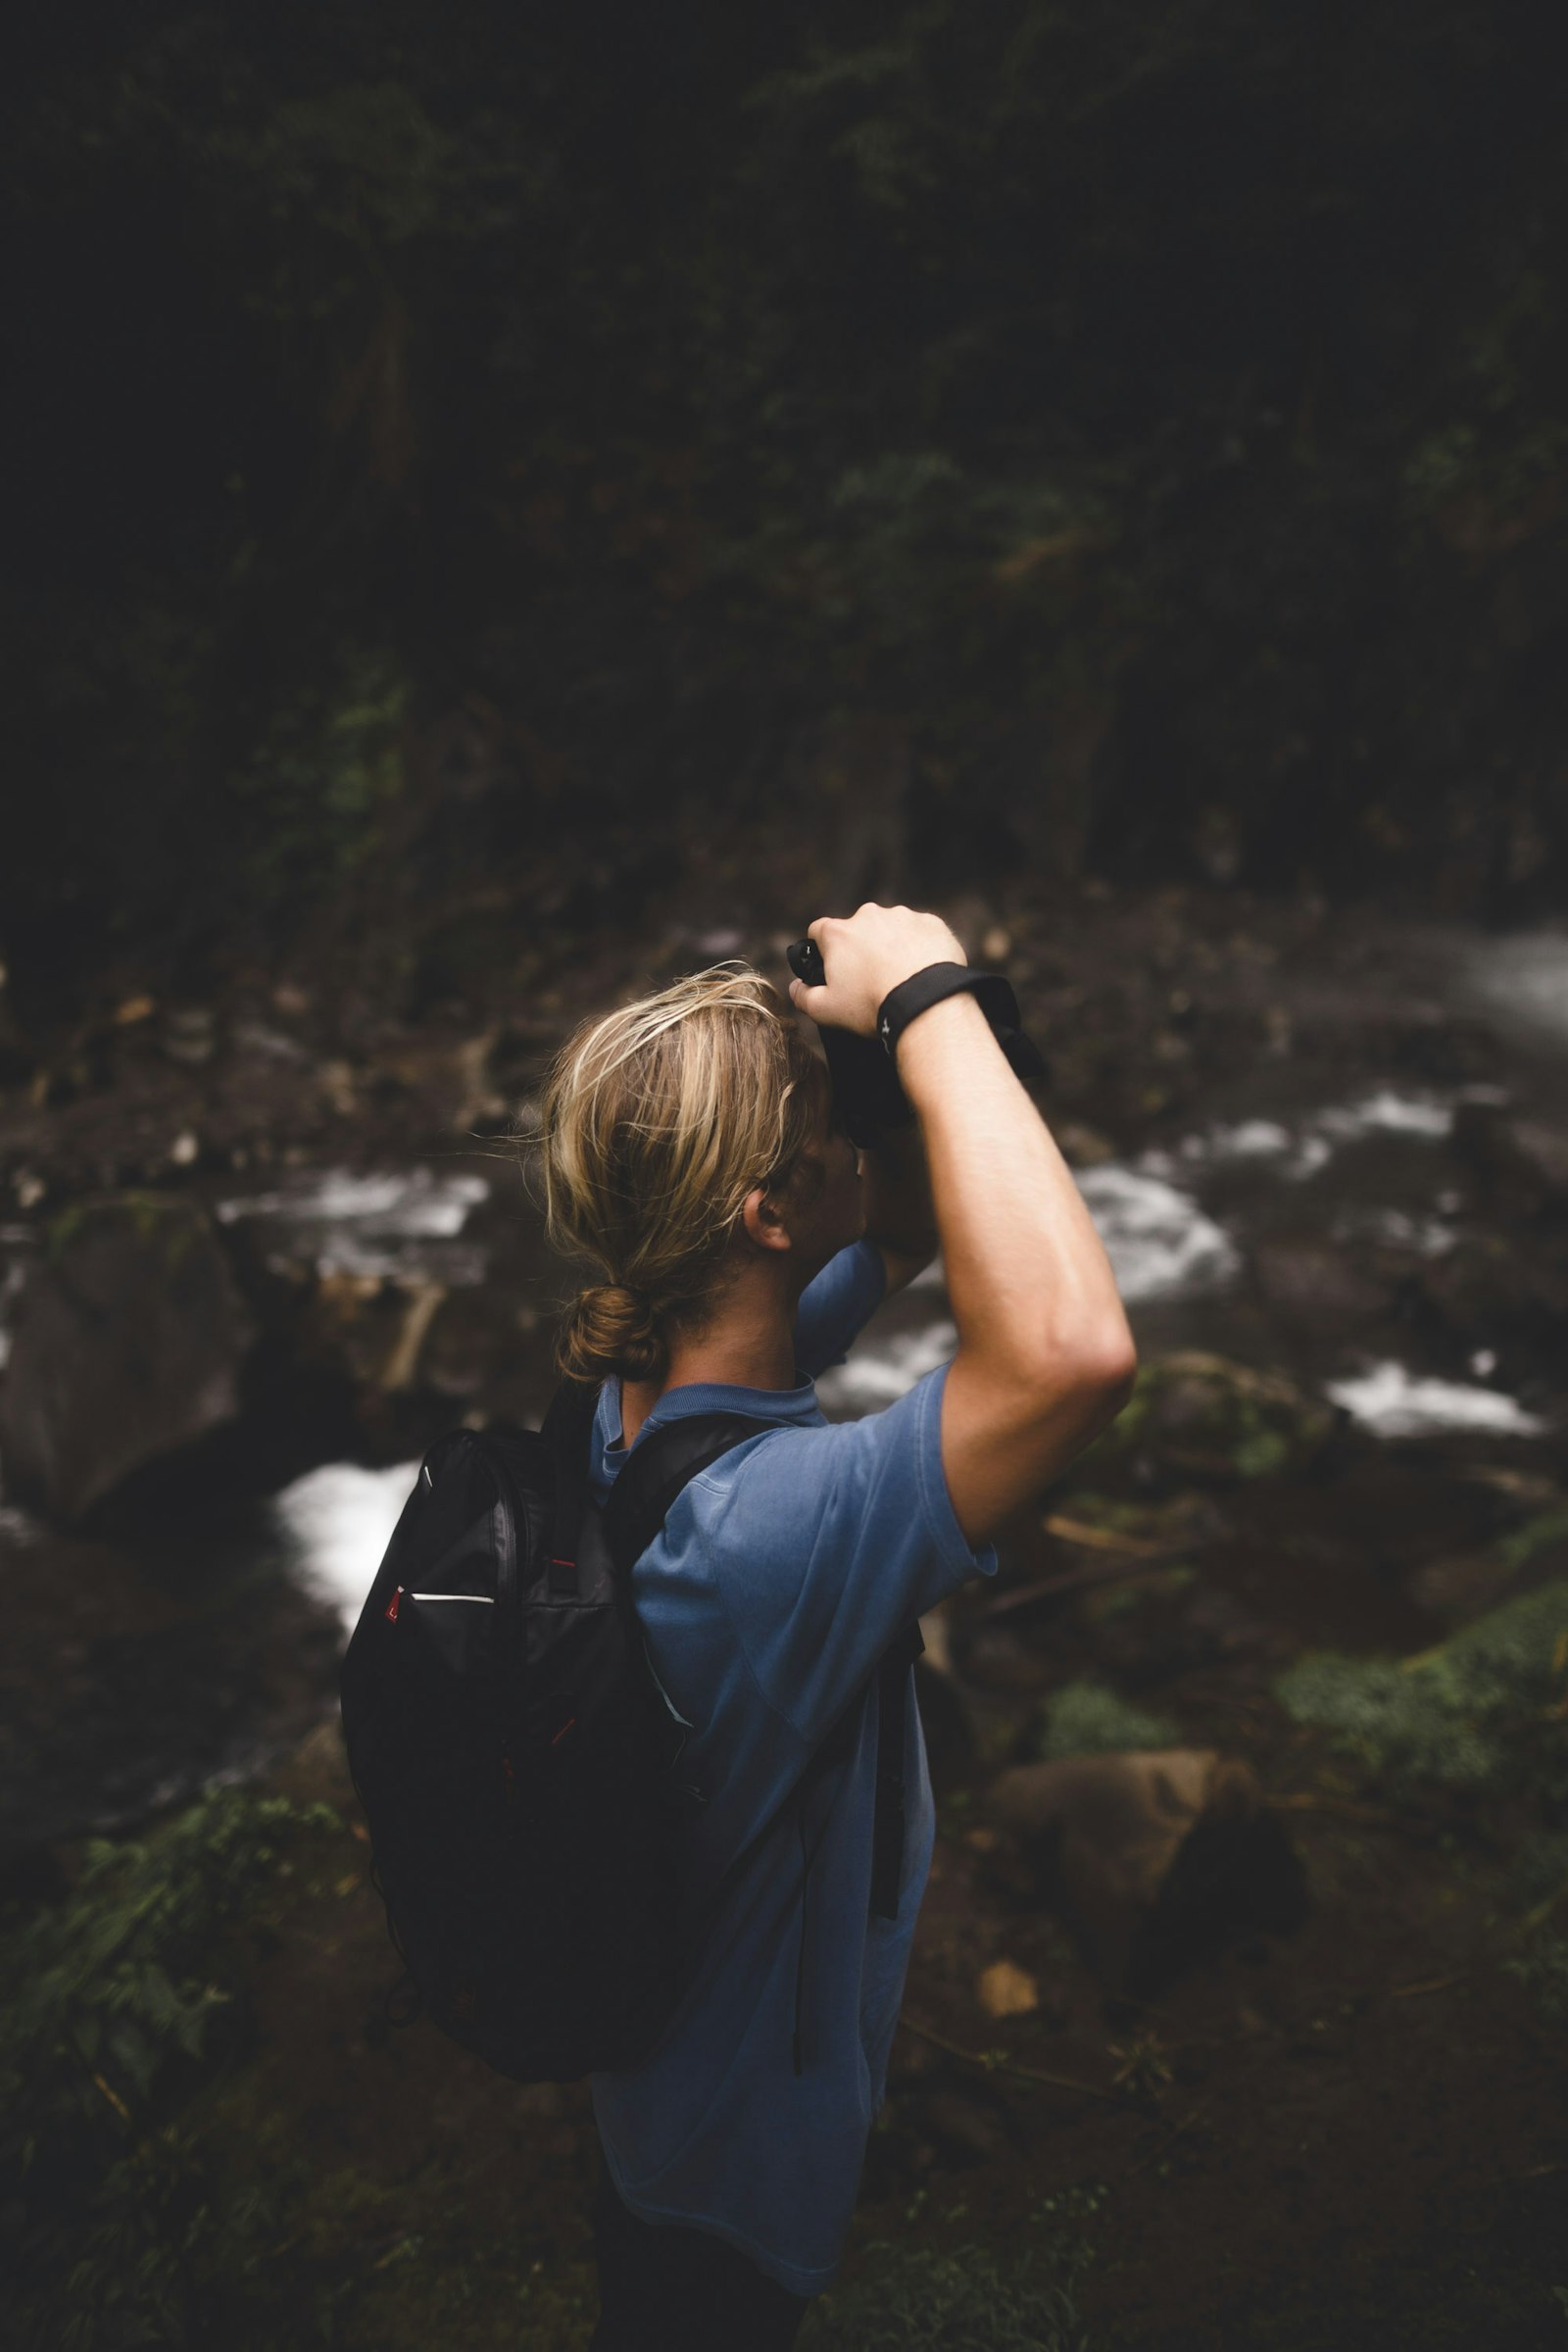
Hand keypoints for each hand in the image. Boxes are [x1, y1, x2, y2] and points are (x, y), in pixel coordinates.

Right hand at [786, 904, 966, 1037]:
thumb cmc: (872, 1006)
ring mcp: (903, 916)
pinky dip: (920, 947)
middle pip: (857, 929)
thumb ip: (803, 997)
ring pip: (891, 929)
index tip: (831, 967)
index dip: (821, 949)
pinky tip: (922, 972)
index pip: (818, 931)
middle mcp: (869, 915)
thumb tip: (796, 987)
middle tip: (870, 980)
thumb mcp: (826, 1010)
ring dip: (892, 946)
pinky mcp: (932, 924)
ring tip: (900, 977)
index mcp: (839, 933)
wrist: (926, 1005)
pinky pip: (921, 933)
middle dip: (860, 949)